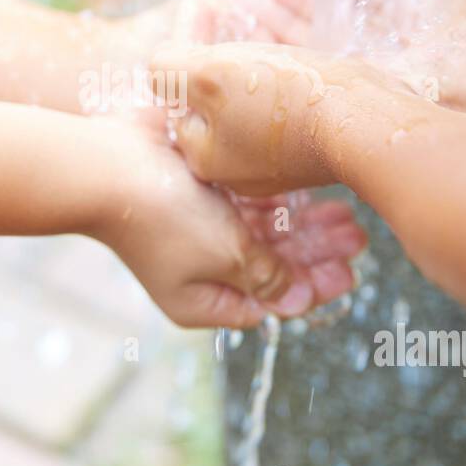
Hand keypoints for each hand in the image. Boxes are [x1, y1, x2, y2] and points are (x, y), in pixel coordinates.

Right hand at [87, 118, 366, 325]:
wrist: (108, 163)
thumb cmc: (163, 217)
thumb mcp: (226, 255)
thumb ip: (269, 275)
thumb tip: (298, 298)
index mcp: (203, 301)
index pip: (270, 302)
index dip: (313, 289)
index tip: (350, 274)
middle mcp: (202, 269)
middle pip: (272, 266)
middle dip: (316, 252)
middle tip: (358, 237)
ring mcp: (199, 230)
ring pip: (264, 232)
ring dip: (304, 223)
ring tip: (346, 213)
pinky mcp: (199, 195)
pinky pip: (246, 202)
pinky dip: (277, 200)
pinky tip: (309, 190)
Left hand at [150, 42, 410, 196]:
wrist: (364, 124)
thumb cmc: (285, 98)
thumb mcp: (209, 73)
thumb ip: (170, 67)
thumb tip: (157, 66)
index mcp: (203, 159)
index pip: (178, 97)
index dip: (191, 54)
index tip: (210, 24)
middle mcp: (234, 174)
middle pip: (213, 104)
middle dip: (222, 66)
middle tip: (241, 36)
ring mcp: (274, 168)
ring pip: (248, 108)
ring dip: (254, 74)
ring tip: (272, 49)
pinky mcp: (308, 158)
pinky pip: (283, 117)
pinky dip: (286, 90)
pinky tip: (300, 72)